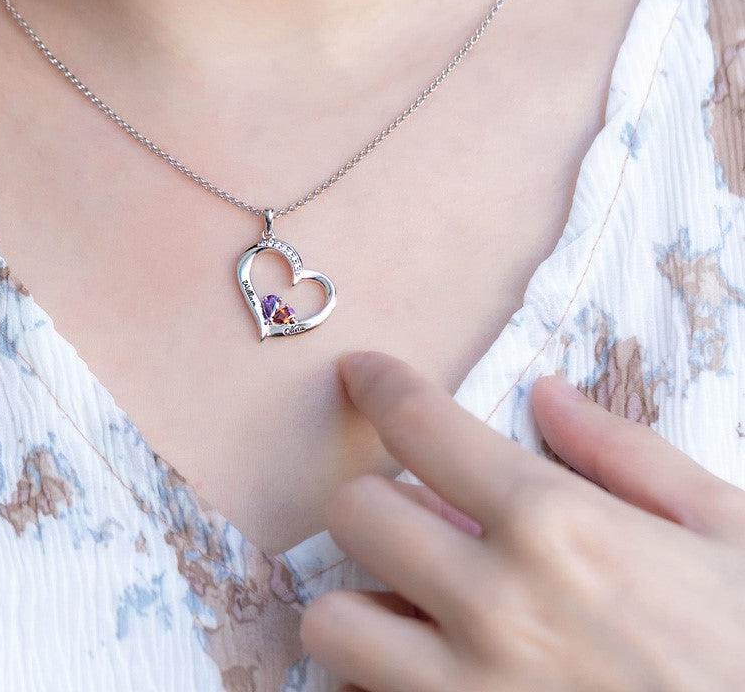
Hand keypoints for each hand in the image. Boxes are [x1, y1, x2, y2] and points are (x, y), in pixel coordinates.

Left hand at [300, 351, 744, 691]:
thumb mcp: (729, 530)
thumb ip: (626, 453)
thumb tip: (548, 395)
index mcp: (559, 526)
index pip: (420, 423)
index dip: (378, 383)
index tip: (364, 375)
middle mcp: (496, 606)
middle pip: (353, 512)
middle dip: (377, 500)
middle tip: (416, 514)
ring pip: (330, 621)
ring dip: (359, 603)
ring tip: (411, 606)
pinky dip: (378, 682)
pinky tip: (431, 673)